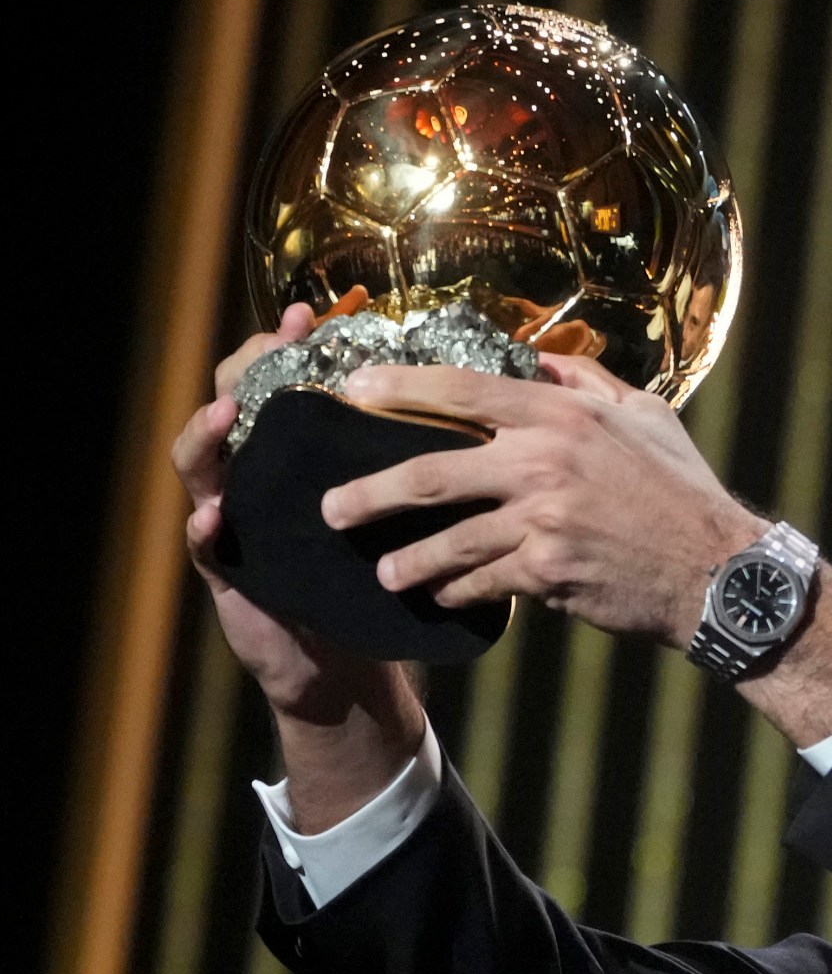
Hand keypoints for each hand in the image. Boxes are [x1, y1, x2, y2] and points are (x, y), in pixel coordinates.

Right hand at [177, 302, 408, 717]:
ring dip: (207, 437)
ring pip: (202, 465)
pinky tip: (214, 516)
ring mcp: (235, 519)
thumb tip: (488, 405)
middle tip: (265, 349)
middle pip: (231, 404)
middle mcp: (259, 476)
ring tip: (224, 415)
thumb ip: (423, 460)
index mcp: (300, 454)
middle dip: (242, 372)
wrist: (346, 658)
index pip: (284, 382)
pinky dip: (204, 528)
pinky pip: (204, 545)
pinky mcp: (226, 571)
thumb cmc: (379, 572)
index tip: (311, 315)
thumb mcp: (401, 511)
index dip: (291, 346)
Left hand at [323, 354, 766, 646]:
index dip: (401, 387)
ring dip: (409, 561)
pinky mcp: (547, 573)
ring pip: (449, 541)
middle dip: (371, 494)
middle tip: (333, 508)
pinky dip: (459, 592)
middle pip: (431, 474)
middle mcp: (544, 462)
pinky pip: (483, 583)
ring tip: (386, 573)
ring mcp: (542, 520)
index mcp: (563, 414)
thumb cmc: (683, 490)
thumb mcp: (647, 416)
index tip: (356, 390)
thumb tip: (541, 360)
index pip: (463, 390)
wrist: (719, 571)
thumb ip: (588, 383)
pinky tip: (444, 597)